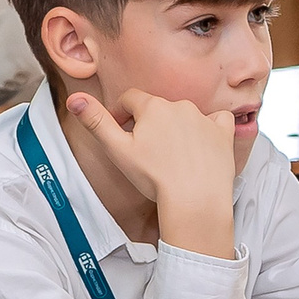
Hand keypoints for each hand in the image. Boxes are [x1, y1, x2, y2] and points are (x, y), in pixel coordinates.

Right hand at [62, 89, 237, 260]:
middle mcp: (180, 105)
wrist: (195, 199)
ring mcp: (204, 118)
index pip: (131, 98)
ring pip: (185, 115)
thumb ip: (96, 122)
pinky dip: (210, 128)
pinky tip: (203, 144)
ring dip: (176, 127)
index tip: (120, 130)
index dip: (121, 112)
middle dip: (149, 123)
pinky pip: (217, 120)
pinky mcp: (224, 133)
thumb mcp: (117, 150)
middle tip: (145, 150)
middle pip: (158, 107)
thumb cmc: (155, 177)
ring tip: (171, 154)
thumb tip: (74, 98)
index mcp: (153, 107)